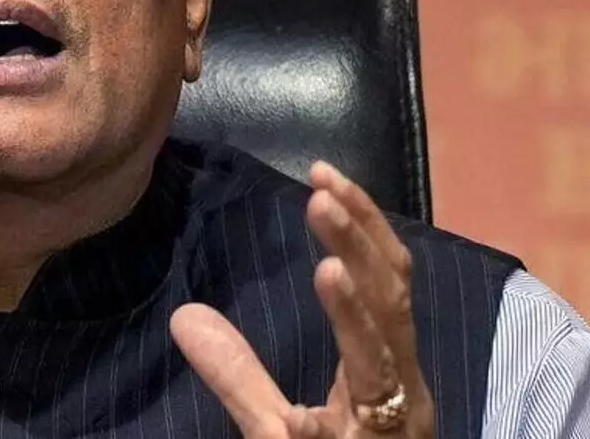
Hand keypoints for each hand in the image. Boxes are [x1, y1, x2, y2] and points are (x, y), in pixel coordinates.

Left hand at [170, 162, 431, 437]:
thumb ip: (237, 373)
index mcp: (386, 371)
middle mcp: (405, 384)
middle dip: (361, 232)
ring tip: (323, 210)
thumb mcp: (274, 427)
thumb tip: (185, 317)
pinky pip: (374, 378)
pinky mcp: (381, 436)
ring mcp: (401, 413)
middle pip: (393, 290)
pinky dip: (354, 321)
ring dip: (358, 265)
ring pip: (390, 323)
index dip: (361, 228)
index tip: (323, 177)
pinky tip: (330, 278)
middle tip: (321, 179)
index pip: (385, 282)